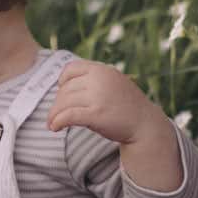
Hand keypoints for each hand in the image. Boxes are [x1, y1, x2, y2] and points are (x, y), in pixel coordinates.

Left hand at [45, 59, 163, 149]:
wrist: (145, 124)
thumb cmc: (126, 106)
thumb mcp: (112, 83)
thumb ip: (93, 80)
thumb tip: (64, 85)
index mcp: (102, 70)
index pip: (71, 69)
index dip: (62, 81)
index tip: (62, 93)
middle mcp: (99, 80)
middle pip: (65, 89)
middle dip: (57, 103)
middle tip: (55, 115)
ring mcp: (98, 97)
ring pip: (64, 103)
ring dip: (54, 114)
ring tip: (51, 123)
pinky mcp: (96, 114)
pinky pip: (68, 116)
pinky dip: (57, 121)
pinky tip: (54, 128)